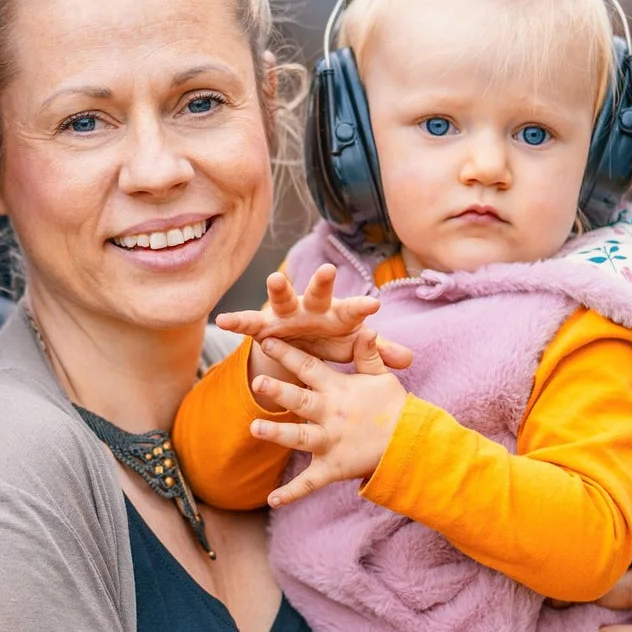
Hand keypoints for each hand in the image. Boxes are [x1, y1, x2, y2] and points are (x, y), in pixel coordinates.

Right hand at [215, 267, 411, 387]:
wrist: (300, 344)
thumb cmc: (332, 340)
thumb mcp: (352, 348)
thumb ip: (377, 352)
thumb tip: (409, 359)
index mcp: (337, 315)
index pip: (352, 311)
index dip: (362, 308)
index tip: (375, 304)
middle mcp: (312, 308)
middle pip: (318, 294)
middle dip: (321, 283)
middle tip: (328, 271)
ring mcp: (286, 314)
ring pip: (283, 299)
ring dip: (279, 290)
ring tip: (274, 278)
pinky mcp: (264, 325)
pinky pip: (249, 323)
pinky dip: (237, 321)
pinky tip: (222, 320)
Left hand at [245, 336, 410, 507]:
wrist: (409, 443)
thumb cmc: (390, 406)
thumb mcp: (381, 376)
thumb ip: (367, 355)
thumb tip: (365, 329)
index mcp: (338, 389)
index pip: (309, 367)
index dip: (288, 353)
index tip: (265, 340)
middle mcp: (331, 414)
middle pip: (301, 401)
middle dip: (280, 391)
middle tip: (258, 381)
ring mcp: (330, 442)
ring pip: (300, 438)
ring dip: (277, 434)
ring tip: (254, 428)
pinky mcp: (332, 468)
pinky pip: (310, 482)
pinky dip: (292, 492)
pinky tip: (272, 500)